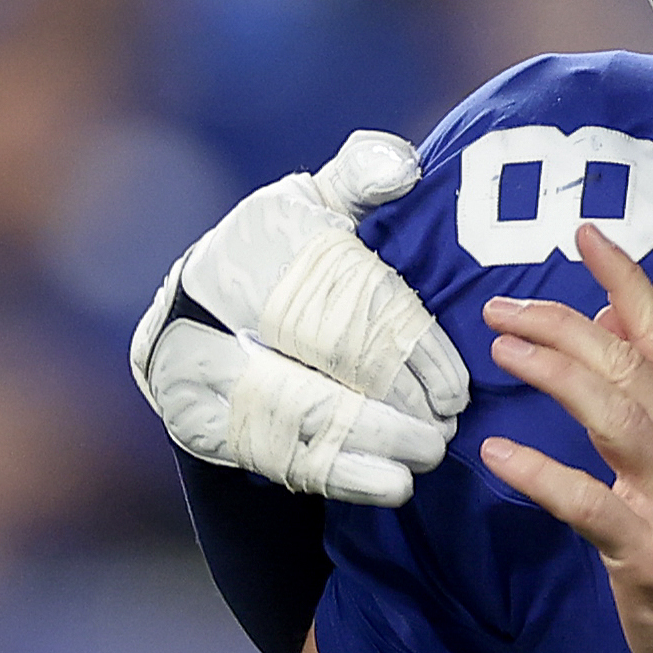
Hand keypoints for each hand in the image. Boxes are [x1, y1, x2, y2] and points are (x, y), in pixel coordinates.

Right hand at [131, 130, 464, 503]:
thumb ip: (360, 178)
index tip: (456, 386)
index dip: (405, 349)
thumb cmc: (281, 252)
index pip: (344, 303)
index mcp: (256, 242)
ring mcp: (199, 366)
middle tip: (449, 425)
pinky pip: (278, 454)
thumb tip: (403, 166)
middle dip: (395, 398)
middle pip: (322, 359)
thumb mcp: (315, 203)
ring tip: (428, 455)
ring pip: (301, 412)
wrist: (197, 313)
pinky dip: (340, 473)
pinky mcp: (201, 422)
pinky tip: (391, 486)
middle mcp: (216, 300)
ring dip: (372, 442)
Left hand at [475, 227, 652, 652]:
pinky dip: (539, 474)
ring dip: (553, 374)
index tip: (585, 239)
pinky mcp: (649, 552)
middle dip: (564, 327)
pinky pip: (586, 501)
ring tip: (501, 350)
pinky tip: (496, 455)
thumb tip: (608, 319)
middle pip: (631, 367)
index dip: (626, 282)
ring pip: (614, 416)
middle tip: (504, 309)